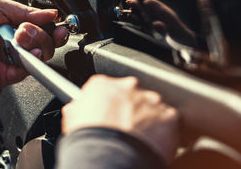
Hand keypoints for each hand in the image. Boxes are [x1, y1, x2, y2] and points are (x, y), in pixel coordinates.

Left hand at [0, 0, 67, 92]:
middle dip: (43, 32)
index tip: (57, 23)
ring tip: (18, 36)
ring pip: (42, 53)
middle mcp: (16, 43)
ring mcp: (14, 59)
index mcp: (14, 26)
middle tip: (25, 28)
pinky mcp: (10, 74)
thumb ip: (25, 11)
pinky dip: (32, 57)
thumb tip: (50, 13)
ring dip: (36, 41)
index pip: (42, 27)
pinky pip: (30, 68)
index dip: (52, 26)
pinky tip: (25, 49)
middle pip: (47, 41)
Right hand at [61, 75, 178, 163]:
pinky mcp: (169, 116)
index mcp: (102, 84)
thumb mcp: (72, 116)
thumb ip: (80, 105)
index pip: (106, 88)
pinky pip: (169, 122)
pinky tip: (152, 143)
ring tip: (138, 139)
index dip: (107, 103)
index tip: (108, 113)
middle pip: (130, 94)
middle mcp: (128, 86)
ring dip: (147, 119)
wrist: (109, 156)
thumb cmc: (89, 137)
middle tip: (123, 127)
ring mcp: (150, 100)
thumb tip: (79, 108)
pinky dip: (164, 132)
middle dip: (128, 108)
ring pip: (151, 107)